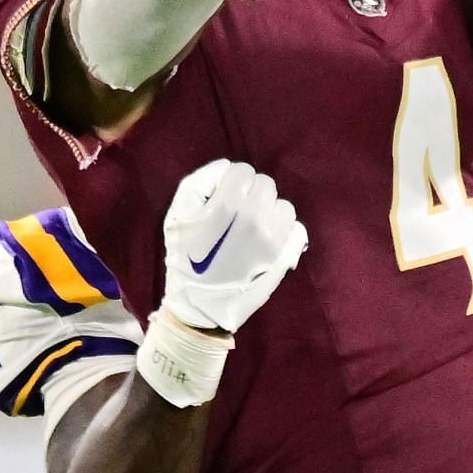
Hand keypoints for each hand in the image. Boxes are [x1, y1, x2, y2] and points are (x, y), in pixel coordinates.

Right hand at [160, 158, 306, 335]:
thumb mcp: (177, 216)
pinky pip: (295, 228)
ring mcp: (274, 238)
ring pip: (282, 205)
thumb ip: (198, 182)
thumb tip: (225, 167)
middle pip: (265, 185)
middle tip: (236, 216)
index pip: (243, 171)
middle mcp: (256, 217)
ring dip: (269, 212)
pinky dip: (284, 230)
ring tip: (252, 229)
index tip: (223, 199)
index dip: (231, 183)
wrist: (200, 306)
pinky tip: (267, 241)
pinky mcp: (284, 255)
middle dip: (251, 195)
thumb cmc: (185, 260)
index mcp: (229, 204)